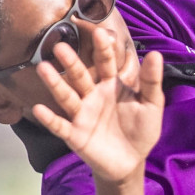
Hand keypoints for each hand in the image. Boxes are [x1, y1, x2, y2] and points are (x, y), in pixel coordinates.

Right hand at [31, 27, 164, 185]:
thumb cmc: (141, 129)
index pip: (105, 63)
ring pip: (66, 96)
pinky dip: (50, 119)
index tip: (99, 32)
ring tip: (43, 68)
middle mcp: (92, 96)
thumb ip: (151, 81)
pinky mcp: (75, 135)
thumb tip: (155, 53)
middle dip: (71, 62)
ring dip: (55, 83)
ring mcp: (82, 115)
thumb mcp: (151, 105)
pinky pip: (60, 125)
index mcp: (110, 85)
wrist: (131, 162)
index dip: (102, 49)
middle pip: (80, 76)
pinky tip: (38, 109)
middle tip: (60, 46)